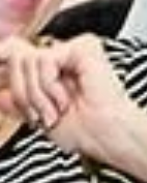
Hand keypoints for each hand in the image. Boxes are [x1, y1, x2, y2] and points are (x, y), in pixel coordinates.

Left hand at [0, 34, 141, 165]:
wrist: (102, 135)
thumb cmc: (81, 129)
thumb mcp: (35, 114)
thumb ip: (15, 100)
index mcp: (54, 67)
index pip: (17, 51)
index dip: (4, 58)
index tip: (1, 68)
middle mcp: (64, 54)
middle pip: (17, 57)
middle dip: (22, 93)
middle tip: (38, 115)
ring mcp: (74, 49)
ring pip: (28, 60)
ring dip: (38, 95)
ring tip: (54, 111)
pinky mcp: (83, 47)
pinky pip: (45, 60)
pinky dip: (49, 86)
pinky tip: (65, 99)